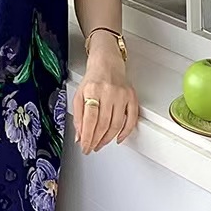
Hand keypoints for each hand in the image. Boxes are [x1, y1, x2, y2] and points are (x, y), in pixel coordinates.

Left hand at [73, 39, 138, 153]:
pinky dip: (125, 132)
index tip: (85, 147)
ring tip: (101, 144)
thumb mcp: (79, 95)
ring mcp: (122, 95)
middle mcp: (108, 92)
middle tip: (92, 148)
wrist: (107, 63)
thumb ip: (78, 116)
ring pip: (116, 124)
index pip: (90, 120)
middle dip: (96, 140)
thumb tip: (80, 136)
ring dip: (107, 139)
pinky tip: (118, 139)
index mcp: (92, 90)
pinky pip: (131, 119)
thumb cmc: (93, 79)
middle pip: (103, 124)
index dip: (87, 137)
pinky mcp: (132, 97)